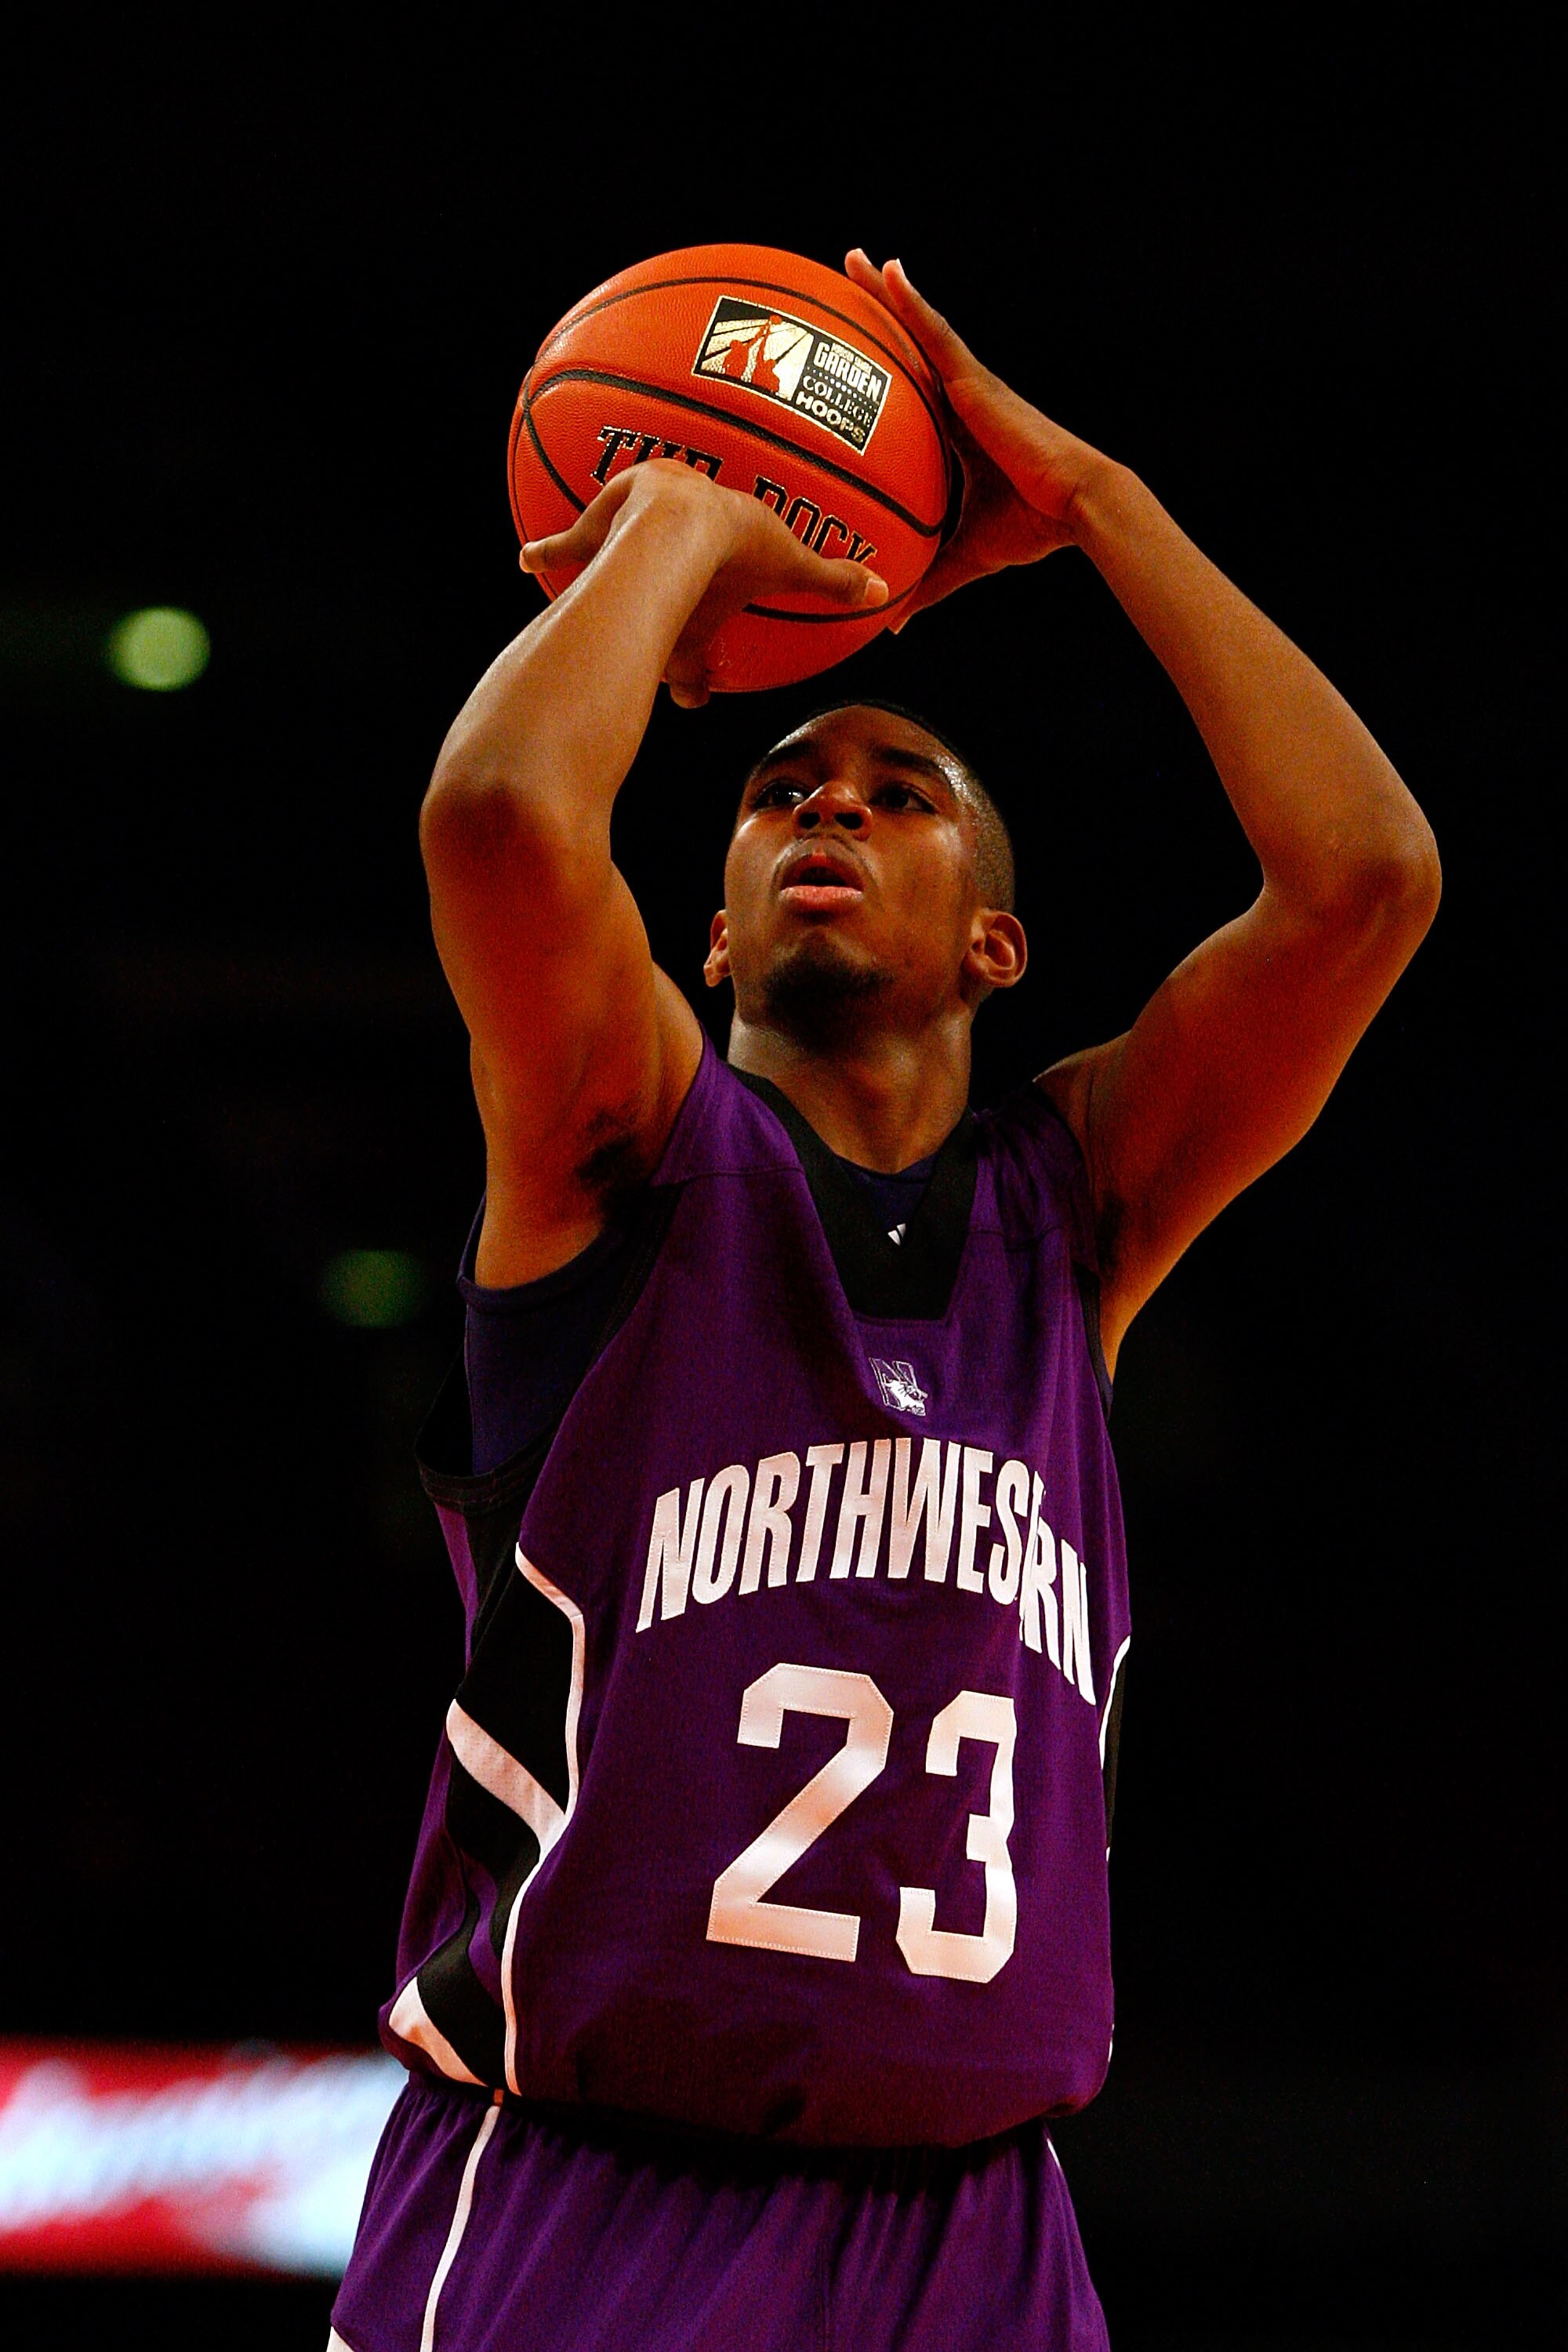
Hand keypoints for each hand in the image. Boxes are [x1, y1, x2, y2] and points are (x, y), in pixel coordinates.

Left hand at [520, 460, 888, 705]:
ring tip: (564, 557)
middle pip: (658, 540)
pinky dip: (547, 551)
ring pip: (609, 536)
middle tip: (643, 562)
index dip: (715, 556)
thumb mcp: (789, 567)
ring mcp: (627, 522)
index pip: (720, 542)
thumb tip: (888, 592)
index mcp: (717, 522)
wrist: (686, 527)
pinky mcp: (594, 532)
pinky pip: (566, 543)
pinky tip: (523, 558)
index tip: (713, 566)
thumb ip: (832, 581)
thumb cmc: (738, 548)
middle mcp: (668, 517)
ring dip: (593, 542)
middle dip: (647, 546)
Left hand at [844, 252, 1112, 628]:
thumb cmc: (1029, 529)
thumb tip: (892, 622)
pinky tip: (887, 271)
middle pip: (908, 352)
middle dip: (875, 319)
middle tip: (837, 287)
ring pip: (917, 331)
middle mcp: (959, 402)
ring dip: (885, 295)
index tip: (845, 362)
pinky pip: (934, 333)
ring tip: (851, 260)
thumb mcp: (963, 558)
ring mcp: (967, 386)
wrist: (1075, 507)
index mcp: (955, 436)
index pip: (910, 398)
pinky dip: (911, 302)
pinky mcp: (976, 380)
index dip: (880, 376)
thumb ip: (928, 582)